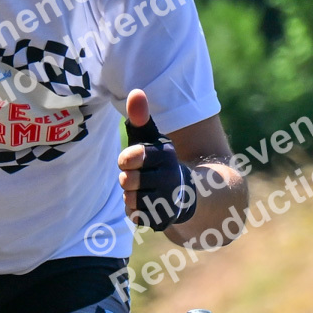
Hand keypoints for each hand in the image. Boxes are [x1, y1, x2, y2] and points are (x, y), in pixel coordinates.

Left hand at [117, 89, 196, 230]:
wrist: (186, 194)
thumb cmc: (158, 162)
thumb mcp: (151, 139)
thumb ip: (140, 118)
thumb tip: (135, 92)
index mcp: (166, 155)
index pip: (132, 158)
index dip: (126, 159)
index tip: (129, 160)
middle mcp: (171, 178)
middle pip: (127, 181)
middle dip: (128, 179)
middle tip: (139, 176)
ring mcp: (169, 201)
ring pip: (131, 199)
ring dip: (132, 195)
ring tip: (145, 189)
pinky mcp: (164, 219)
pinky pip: (136, 216)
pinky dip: (136, 210)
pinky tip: (147, 203)